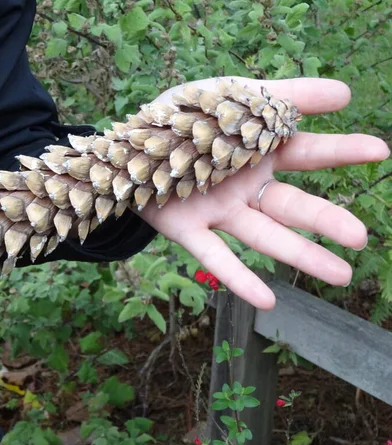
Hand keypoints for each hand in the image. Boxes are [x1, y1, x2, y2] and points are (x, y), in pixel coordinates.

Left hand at [141, 77, 389, 309]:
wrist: (129, 140)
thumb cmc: (186, 116)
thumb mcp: (234, 95)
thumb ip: (284, 96)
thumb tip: (344, 93)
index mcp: (257, 152)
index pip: (306, 153)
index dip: (341, 151)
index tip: (381, 150)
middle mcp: (244, 187)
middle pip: (291, 206)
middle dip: (326, 220)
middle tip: (359, 237)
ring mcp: (218, 211)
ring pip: (263, 236)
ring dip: (299, 255)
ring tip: (340, 274)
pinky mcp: (187, 229)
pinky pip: (215, 256)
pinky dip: (238, 277)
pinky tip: (267, 301)